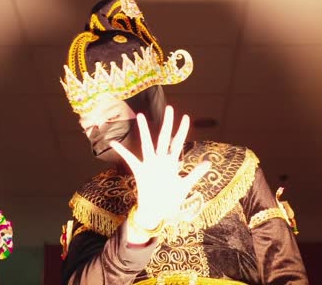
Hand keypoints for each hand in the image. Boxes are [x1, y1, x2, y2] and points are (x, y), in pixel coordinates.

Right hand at [110, 106, 210, 242]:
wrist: (156, 213)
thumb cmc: (170, 199)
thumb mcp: (184, 186)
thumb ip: (195, 173)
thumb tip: (208, 162)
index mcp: (171, 163)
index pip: (178, 143)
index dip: (182, 130)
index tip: (185, 117)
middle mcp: (160, 160)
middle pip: (164, 138)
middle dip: (167, 124)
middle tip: (170, 108)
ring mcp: (150, 164)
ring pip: (147, 143)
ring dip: (145, 130)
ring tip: (140, 115)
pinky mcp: (140, 171)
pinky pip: (129, 159)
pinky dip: (121, 151)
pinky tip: (113, 142)